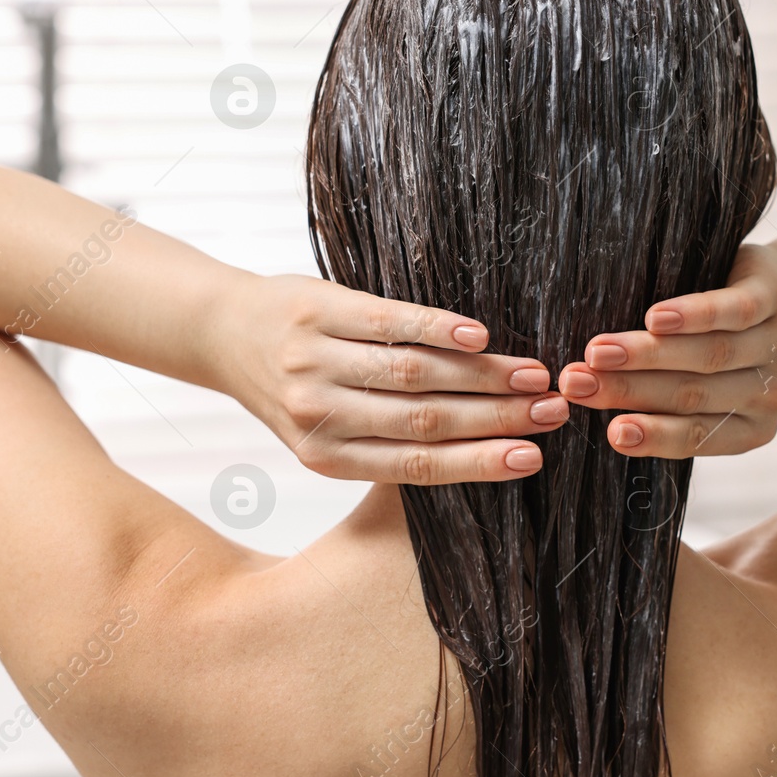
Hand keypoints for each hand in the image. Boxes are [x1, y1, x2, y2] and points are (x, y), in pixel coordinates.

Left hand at [221, 274, 568, 483]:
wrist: (222, 331)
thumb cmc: (294, 385)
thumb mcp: (326, 430)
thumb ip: (387, 441)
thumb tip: (484, 448)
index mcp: (325, 456)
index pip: (415, 466)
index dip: (478, 462)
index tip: (533, 457)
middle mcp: (317, 413)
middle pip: (424, 420)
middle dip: (497, 418)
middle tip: (554, 412)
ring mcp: (315, 360)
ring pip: (413, 373)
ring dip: (482, 375)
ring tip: (533, 375)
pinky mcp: (318, 310)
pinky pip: (388, 321)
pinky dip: (438, 329)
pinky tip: (479, 337)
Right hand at [557, 245, 776, 458]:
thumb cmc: (723, 345)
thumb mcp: (704, 383)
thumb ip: (664, 402)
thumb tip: (589, 408)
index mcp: (753, 427)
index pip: (697, 436)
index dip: (653, 435)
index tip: (610, 433)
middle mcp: (768, 393)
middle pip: (693, 394)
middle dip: (628, 390)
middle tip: (576, 384)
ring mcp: (775, 346)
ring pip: (708, 356)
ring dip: (647, 355)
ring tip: (597, 352)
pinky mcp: (772, 299)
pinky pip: (732, 312)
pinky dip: (692, 317)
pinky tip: (655, 318)